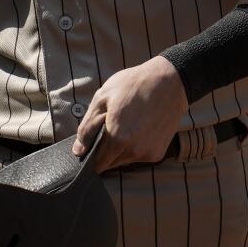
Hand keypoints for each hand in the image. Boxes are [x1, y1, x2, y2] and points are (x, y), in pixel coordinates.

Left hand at [72, 56, 188, 172]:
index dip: (89, 155)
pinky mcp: (157, 153)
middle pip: (109, 164)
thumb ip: (87, 128)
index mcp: (117, 139)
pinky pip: (137, 156)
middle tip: (108, 126)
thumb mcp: (102, 99)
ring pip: (123, 161)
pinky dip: (133, 147)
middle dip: (103, 150)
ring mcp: (147, 154)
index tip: (89, 142)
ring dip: (118, 148)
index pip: (96, 164)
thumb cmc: (133, 85)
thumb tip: (78, 151)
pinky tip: (136, 128)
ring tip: (125, 124)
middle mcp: (134, 152)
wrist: (169, 82)